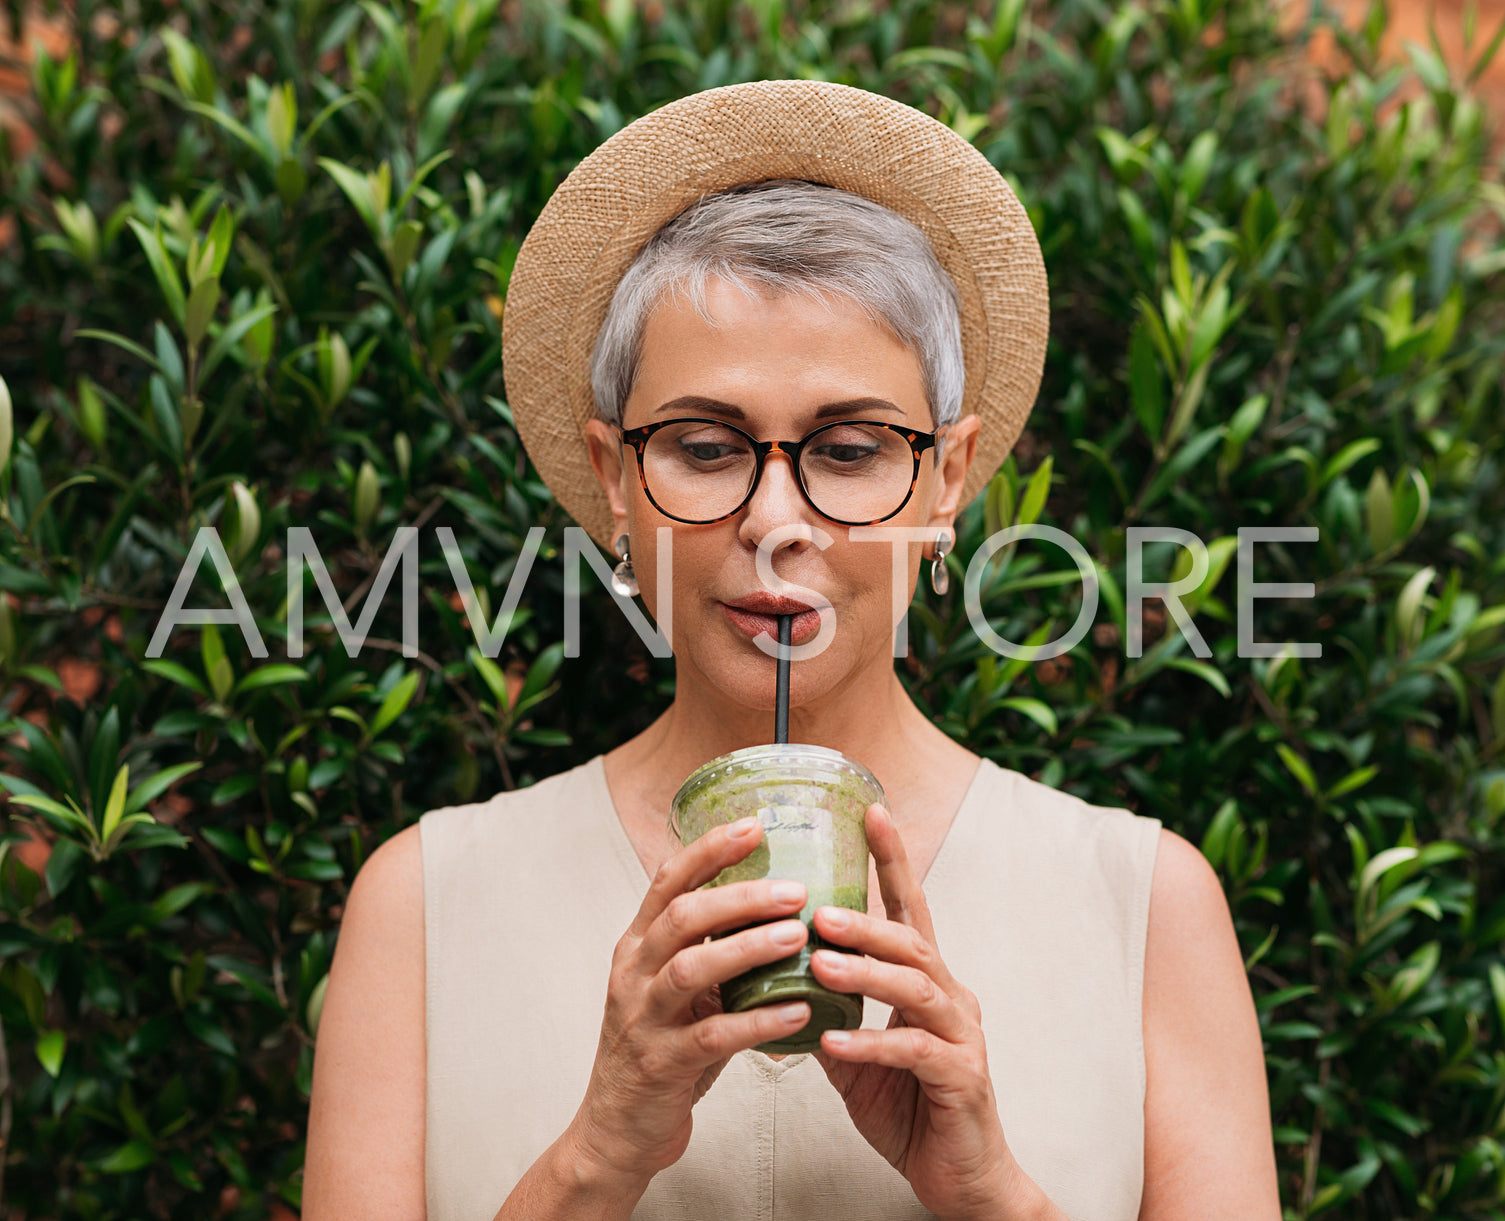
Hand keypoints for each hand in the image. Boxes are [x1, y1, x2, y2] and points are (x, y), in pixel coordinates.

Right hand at [566, 815, 815, 1189]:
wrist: (615, 1132)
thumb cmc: (658, 1050)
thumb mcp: (675, 990)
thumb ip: (710, 950)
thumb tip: (775, 908)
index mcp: (637, 946)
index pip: (669, 881)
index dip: (710, 850)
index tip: (755, 824)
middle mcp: (634, 973)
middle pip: (682, 917)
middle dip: (739, 896)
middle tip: (795, 889)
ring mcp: (643, 1019)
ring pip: (692, 969)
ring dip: (747, 948)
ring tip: (795, 937)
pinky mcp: (662, 1065)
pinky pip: (713, 1036)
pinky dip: (758, 1021)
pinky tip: (799, 1012)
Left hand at [807, 803, 1037, 1220]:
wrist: (959, 1180)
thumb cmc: (910, 1110)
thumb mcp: (857, 1057)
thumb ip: (830, 1012)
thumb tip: (777, 977)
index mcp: (928, 983)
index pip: (908, 909)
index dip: (892, 859)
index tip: (871, 811)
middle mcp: (951, 998)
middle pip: (912, 941)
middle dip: (866, 918)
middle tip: (819, 908)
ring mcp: (961, 1037)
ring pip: (917, 988)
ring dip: (866, 972)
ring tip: (819, 961)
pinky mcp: (960, 1080)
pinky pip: (914, 1052)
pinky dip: (871, 1045)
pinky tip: (833, 1043)